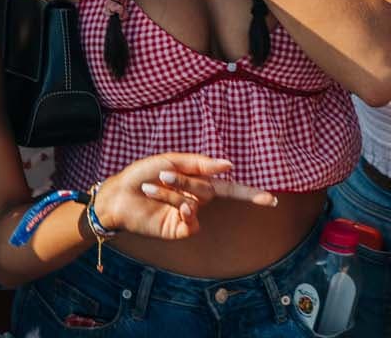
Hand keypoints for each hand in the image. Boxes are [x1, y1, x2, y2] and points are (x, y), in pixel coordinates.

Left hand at [90, 154, 277, 240]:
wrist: (118, 195)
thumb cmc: (142, 174)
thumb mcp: (171, 160)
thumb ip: (201, 164)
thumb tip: (229, 166)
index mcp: (198, 181)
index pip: (231, 189)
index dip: (251, 194)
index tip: (272, 200)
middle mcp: (197, 199)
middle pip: (209, 189)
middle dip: (186, 180)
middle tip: (163, 174)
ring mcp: (189, 215)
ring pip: (197, 202)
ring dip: (175, 191)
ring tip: (152, 186)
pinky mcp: (179, 230)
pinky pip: (192, 221)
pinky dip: (184, 210)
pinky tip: (171, 206)